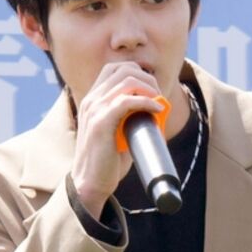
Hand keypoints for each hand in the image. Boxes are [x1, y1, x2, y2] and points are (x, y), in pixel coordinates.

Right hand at [69, 59, 165, 219]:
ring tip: (160, 102)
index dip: (138, 73)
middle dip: (147, 78)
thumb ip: (129, 119)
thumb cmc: (107, 162)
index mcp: (94, 99)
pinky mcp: (101, 122)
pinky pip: (126, 101)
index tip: (154, 90)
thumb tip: (153, 113)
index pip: (115, 69)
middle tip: (160, 96)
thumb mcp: (117, 133)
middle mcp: (92, 99)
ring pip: (126, 81)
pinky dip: (146, 102)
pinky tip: (157, 109)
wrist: (91, 183)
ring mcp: (95, 109)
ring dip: (149, 88)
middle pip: (122, 69)